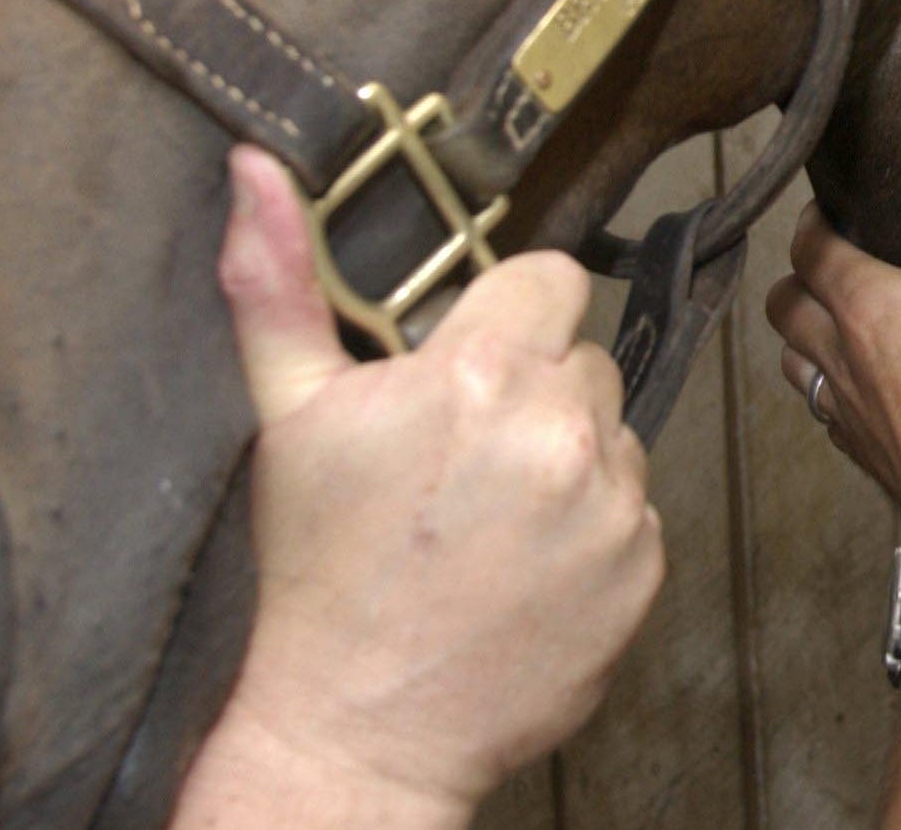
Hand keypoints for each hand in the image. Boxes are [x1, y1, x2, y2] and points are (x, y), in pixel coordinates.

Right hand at [180, 148, 665, 825]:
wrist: (361, 730)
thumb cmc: (318, 574)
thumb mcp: (286, 416)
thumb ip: (277, 281)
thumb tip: (255, 170)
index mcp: (480, 374)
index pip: (549, 277)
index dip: (509, 309)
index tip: (472, 355)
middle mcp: (562, 429)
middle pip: (583, 354)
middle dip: (533, 386)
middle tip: (464, 453)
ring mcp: (613, 502)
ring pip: (615, 429)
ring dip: (568, 455)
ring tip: (489, 516)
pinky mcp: (645, 566)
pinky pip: (635, 506)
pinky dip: (594, 526)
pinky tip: (525, 563)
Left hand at [767, 204, 900, 526]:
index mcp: (872, 307)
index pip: (807, 247)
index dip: (813, 222)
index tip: (832, 210)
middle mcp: (843, 356)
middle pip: (783, 304)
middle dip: (800, 280)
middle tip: (836, 266)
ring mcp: (846, 411)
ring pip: (792, 361)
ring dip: (806, 339)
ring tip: (843, 326)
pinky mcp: (863, 454)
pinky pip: (825, 413)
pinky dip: (833, 394)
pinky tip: (874, 391)